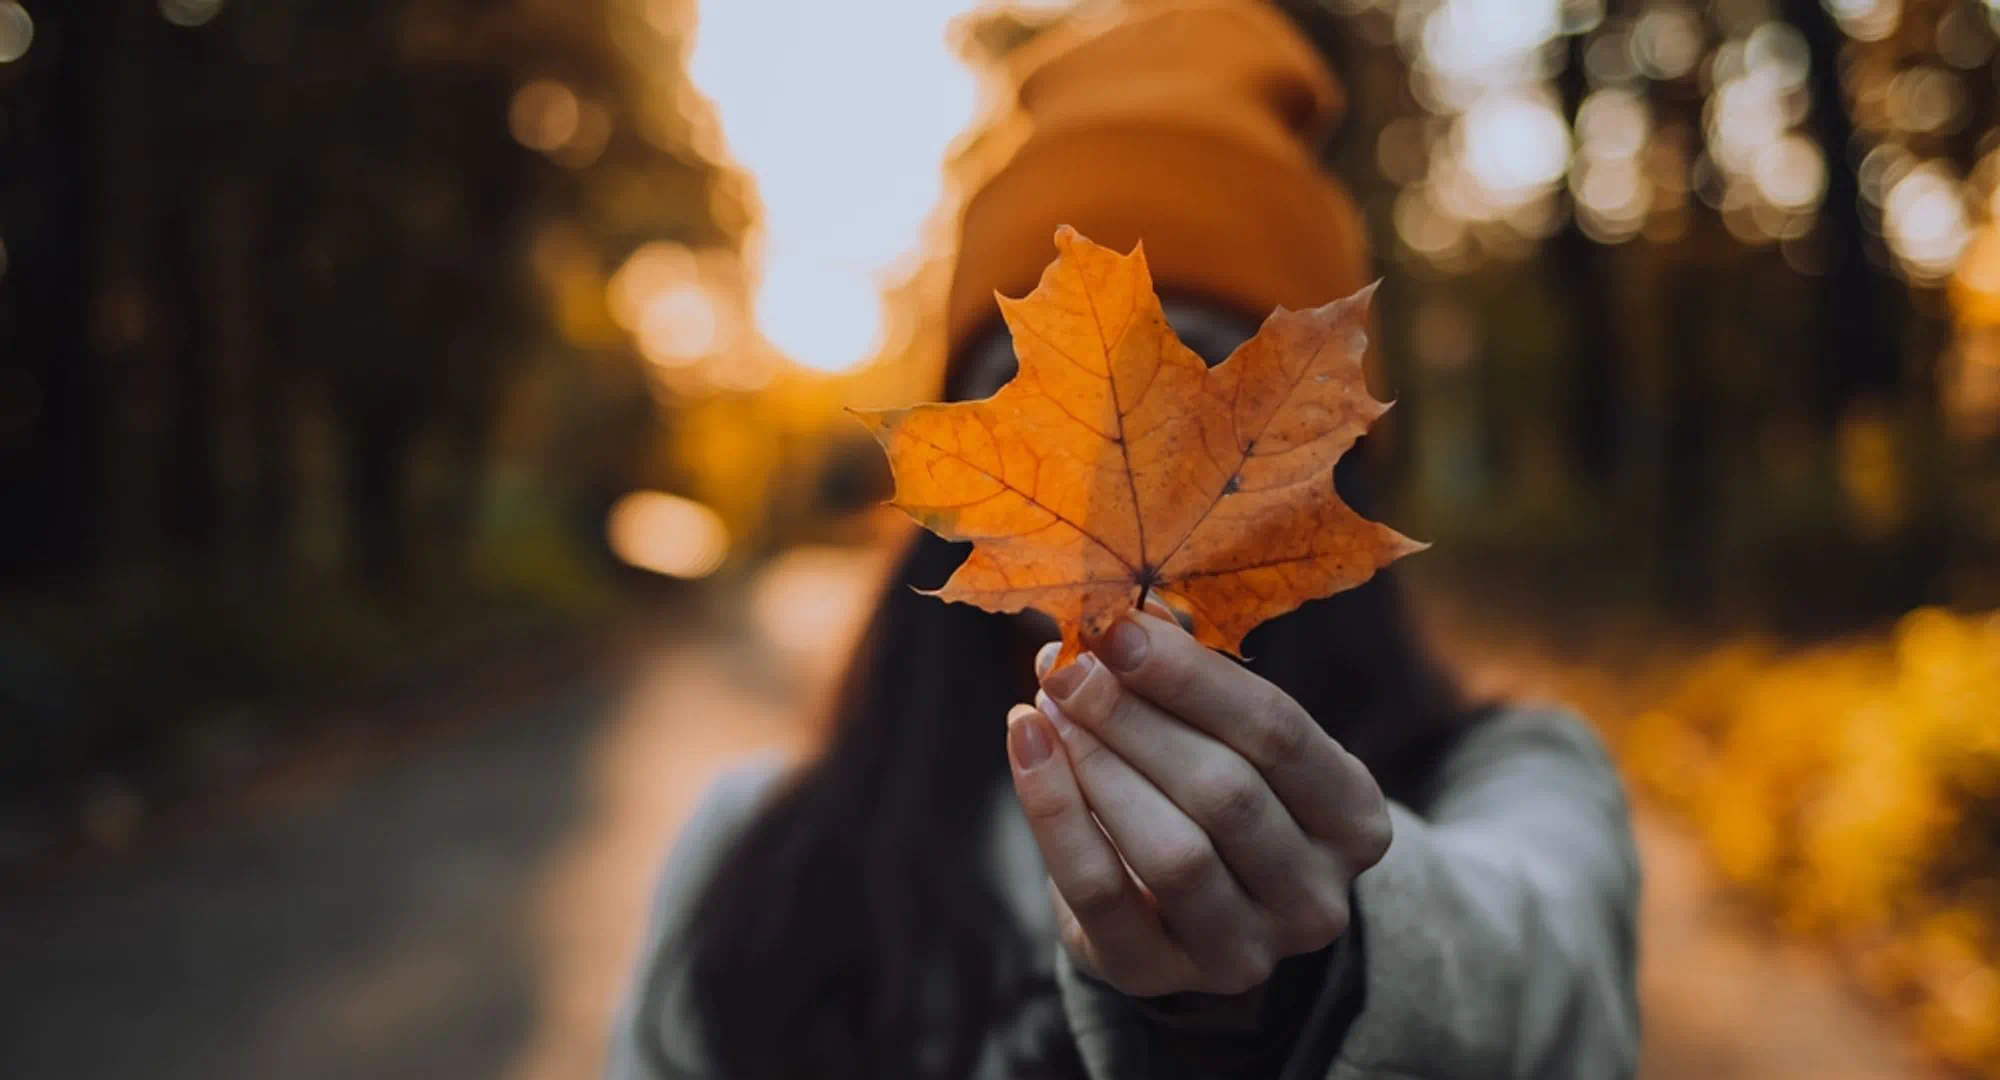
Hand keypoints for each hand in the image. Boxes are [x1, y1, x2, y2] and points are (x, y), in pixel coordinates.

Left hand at [1005, 610, 1391, 998]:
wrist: (1182, 914)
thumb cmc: (1213, 791)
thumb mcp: (1227, 735)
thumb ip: (1189, 677)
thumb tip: (1130, 613)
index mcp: (1354, 819)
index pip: (1279, 732)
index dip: (1192, 677)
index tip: (1119, 629)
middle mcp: (1314, 897)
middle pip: (1225, 792)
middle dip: (1134, 718)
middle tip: (1068, 666)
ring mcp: (1243, 951)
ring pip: (1172, 851)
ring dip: (1097, 764)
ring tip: (1048, 705)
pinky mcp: (1157, 976)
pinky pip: (1099, 892)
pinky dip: (1054, 811)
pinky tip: (1026, 745)